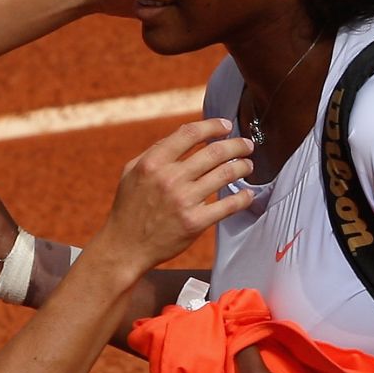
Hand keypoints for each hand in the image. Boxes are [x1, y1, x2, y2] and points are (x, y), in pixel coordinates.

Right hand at [93, 118, 253, 278]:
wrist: (125, 246)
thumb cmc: (128, 208)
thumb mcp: (131, 171)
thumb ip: (155, 151)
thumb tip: (184, 136)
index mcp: (154, 163)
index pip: (190, 133)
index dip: (213, 126)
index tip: (226, 126)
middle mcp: (170, 179)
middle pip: (214, 152)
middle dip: (237, 145)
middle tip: (247, 145)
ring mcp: (184, 201)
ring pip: (225, 174)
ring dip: (242, 166)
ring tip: (248, 165)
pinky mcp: (195, 223)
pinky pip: (228, 205)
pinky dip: (243, 197)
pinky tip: (248, 194)